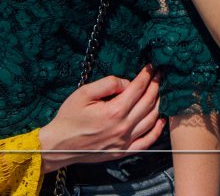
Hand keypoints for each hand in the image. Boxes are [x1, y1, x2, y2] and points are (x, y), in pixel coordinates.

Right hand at [40, 66, 164, 170]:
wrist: (59, 145)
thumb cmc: (69, 117)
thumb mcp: (84, 92)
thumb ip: (108, 83)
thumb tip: (127, 82)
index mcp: (114, 111)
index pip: (138, 89)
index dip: (147, 75)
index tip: (152, 67)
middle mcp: (123, 127)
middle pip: (148, 102)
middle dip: (155, 86)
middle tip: (159, 75)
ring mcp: (125, 142)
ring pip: (151, 119)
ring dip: (158, 103)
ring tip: (159, 92)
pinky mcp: (123, 152)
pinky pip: (147, 141)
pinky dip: (157, 129)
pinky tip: (161, 120)